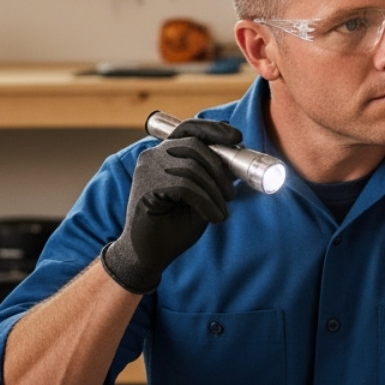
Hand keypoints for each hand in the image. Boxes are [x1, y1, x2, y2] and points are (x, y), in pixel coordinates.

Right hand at [100, 119, 241, 293]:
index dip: (213, 129)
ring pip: (193, 168)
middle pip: (195, 145)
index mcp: (164, 154)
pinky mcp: (147, 186)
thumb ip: (211, 175)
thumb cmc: (173, 226)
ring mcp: (147, 169)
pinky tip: (213, 218)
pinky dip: (206, 203)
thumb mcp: (200, 196)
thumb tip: (234, 158)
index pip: (188, 128)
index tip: (237, 138)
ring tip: (221, 212)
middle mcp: (152, 155)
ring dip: (214, 192)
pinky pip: (186, 187)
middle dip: (219, 170)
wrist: (148, 255)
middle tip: (230, 195)